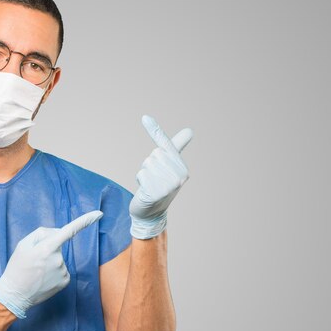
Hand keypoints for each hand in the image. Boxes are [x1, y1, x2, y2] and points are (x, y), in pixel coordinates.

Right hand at [0, 210, 102, 317]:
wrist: (15, 295)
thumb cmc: (17, 268)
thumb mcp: (23, 244)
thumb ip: (41, 233)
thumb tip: (57, 233)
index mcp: (47, 247)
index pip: (69, 230)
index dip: (85, 221)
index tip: (99, 214)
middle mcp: (59, 259)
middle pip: (58, 245)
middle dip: (48, 248)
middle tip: (34, 260)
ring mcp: (63, 271)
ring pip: (59, 258)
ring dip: (50, 262)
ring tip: (36, 271)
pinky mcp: (65, 281)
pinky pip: (62, 270)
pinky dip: (54, 272)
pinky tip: (43, 278)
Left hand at [129, 115, 192, 238]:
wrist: (151, 213)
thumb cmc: (159, 186)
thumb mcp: (169, 167)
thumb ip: (176, 148)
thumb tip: (190, 130)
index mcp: (183, 169)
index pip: (167, 146)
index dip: (154, 130)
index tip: (144, 117)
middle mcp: (179, 176)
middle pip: (154, 154)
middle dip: (150, 164)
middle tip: (155, 178)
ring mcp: (168, 185)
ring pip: (147, 163)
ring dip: (144, 173)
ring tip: (151, 185)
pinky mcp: (156, 192)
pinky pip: (142, 174)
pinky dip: (140, 180)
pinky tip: (146, 191)